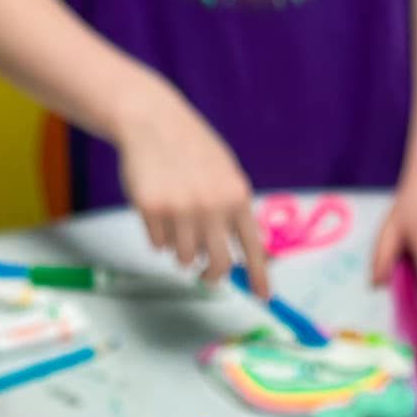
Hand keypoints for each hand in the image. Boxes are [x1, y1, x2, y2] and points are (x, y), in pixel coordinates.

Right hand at [117, 82, 268, 292]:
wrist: (152, 120)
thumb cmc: (190, 149)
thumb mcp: (223, 173)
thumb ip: (232, 210)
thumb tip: (237, 254)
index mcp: (236, 196)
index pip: (252, 246)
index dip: (258, 275)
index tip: (263, 297)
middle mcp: (212, 205)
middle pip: (217, 264)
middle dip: (211, 275)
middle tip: (204, 274)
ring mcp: (181, 208)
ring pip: (183, 257)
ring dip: (179, 248)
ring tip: (175, 219)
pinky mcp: (152, 209)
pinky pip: (157, 244)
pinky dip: (157, 233)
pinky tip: (157, 205)